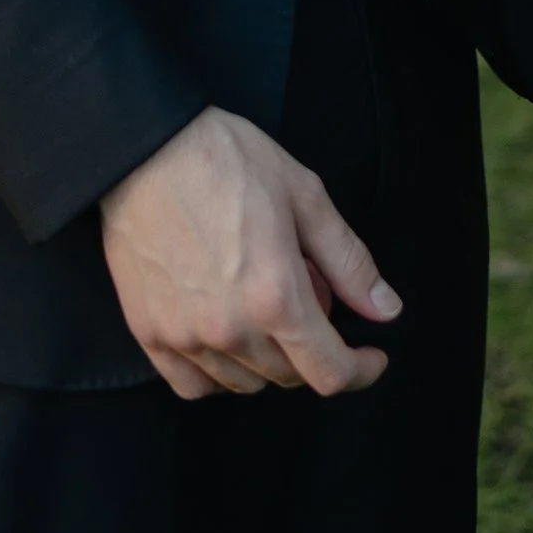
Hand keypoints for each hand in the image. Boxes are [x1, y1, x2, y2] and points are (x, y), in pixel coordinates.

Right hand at [100, 103, 399, 401]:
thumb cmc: (227, 160)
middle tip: (307, 293)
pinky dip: (219, 372)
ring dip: (268, 359)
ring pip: (244, 383)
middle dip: (313, 347)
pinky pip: (194, 384)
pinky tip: (225, 334)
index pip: (329, 372)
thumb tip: (386, 309)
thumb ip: (348, 261)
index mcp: (275, 296)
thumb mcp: (305, 196)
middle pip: (289, 377)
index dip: (360, 372)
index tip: (371, 358)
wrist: (146, 147)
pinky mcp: (149, 333)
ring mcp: (184, 336)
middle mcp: (230, 329)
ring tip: (262, 303)